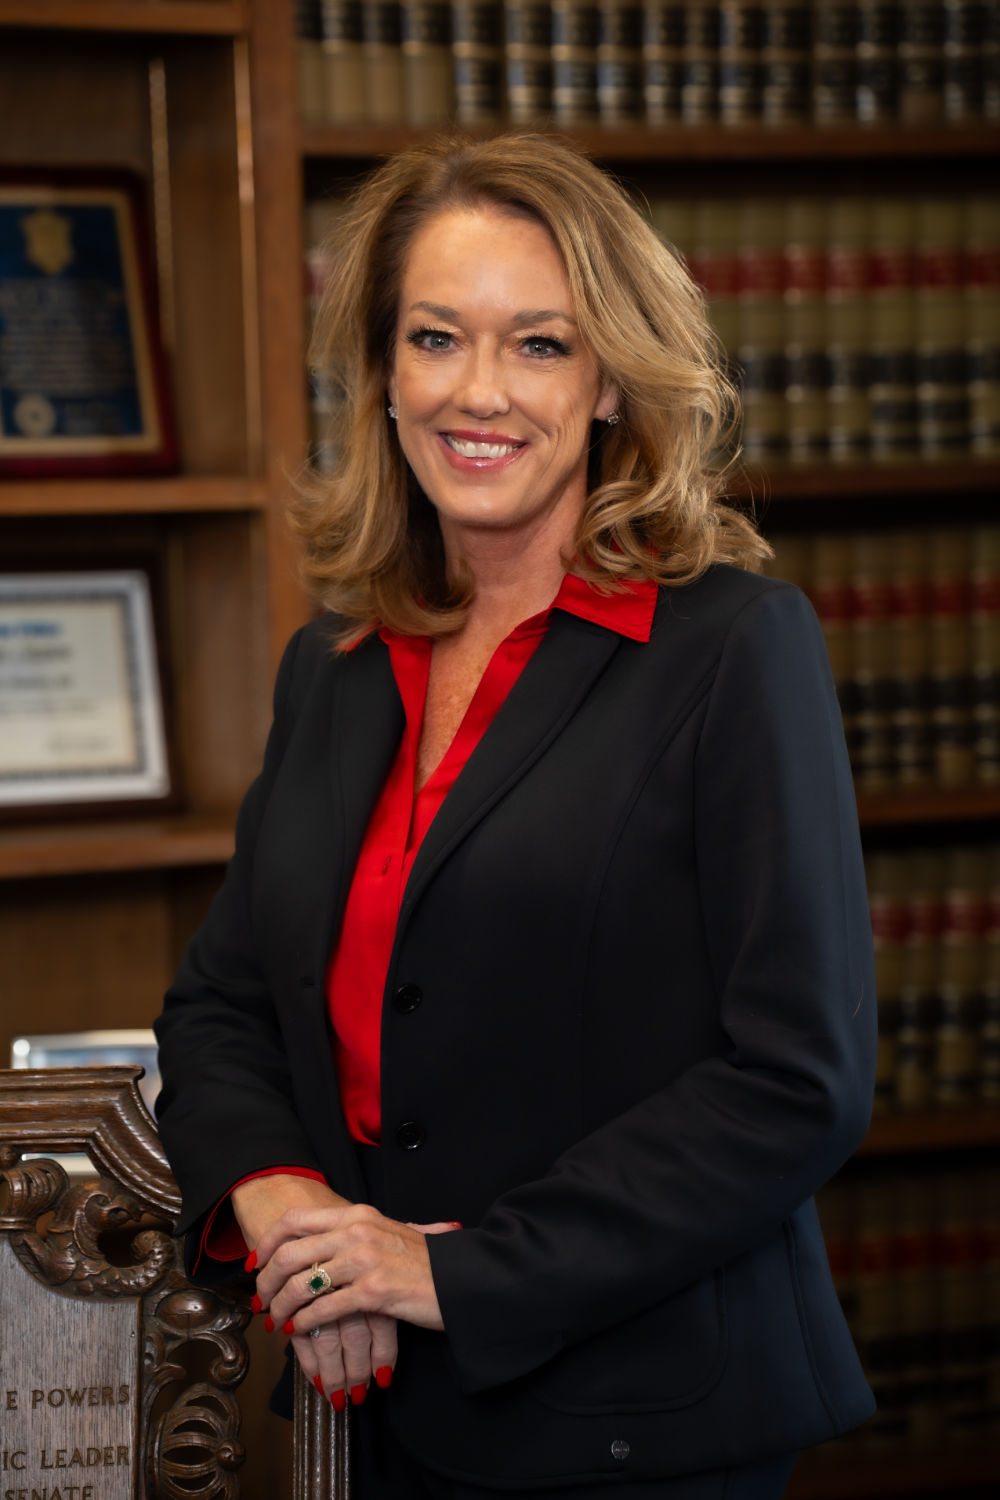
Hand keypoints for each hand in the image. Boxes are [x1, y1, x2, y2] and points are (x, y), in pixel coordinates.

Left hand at [231, 1176, 402, 1404]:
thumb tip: (320, 1241)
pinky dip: (304, 1323)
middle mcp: (357, 1231)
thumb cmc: (424, 1262)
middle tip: (260, 1301)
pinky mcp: (373, 1292)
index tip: (256, 1263)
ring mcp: (364, 1260)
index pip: (295, 1220)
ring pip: (301, 1283)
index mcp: (357, 1215)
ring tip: (277, 1322)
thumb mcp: (387, 1234)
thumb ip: (356, 1233)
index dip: (268, 1243)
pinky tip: (299, 1331)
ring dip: (281, 1308)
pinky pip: (323, 1309)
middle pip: (290, 1253)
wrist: (460, 1279)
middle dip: (266, 1282)